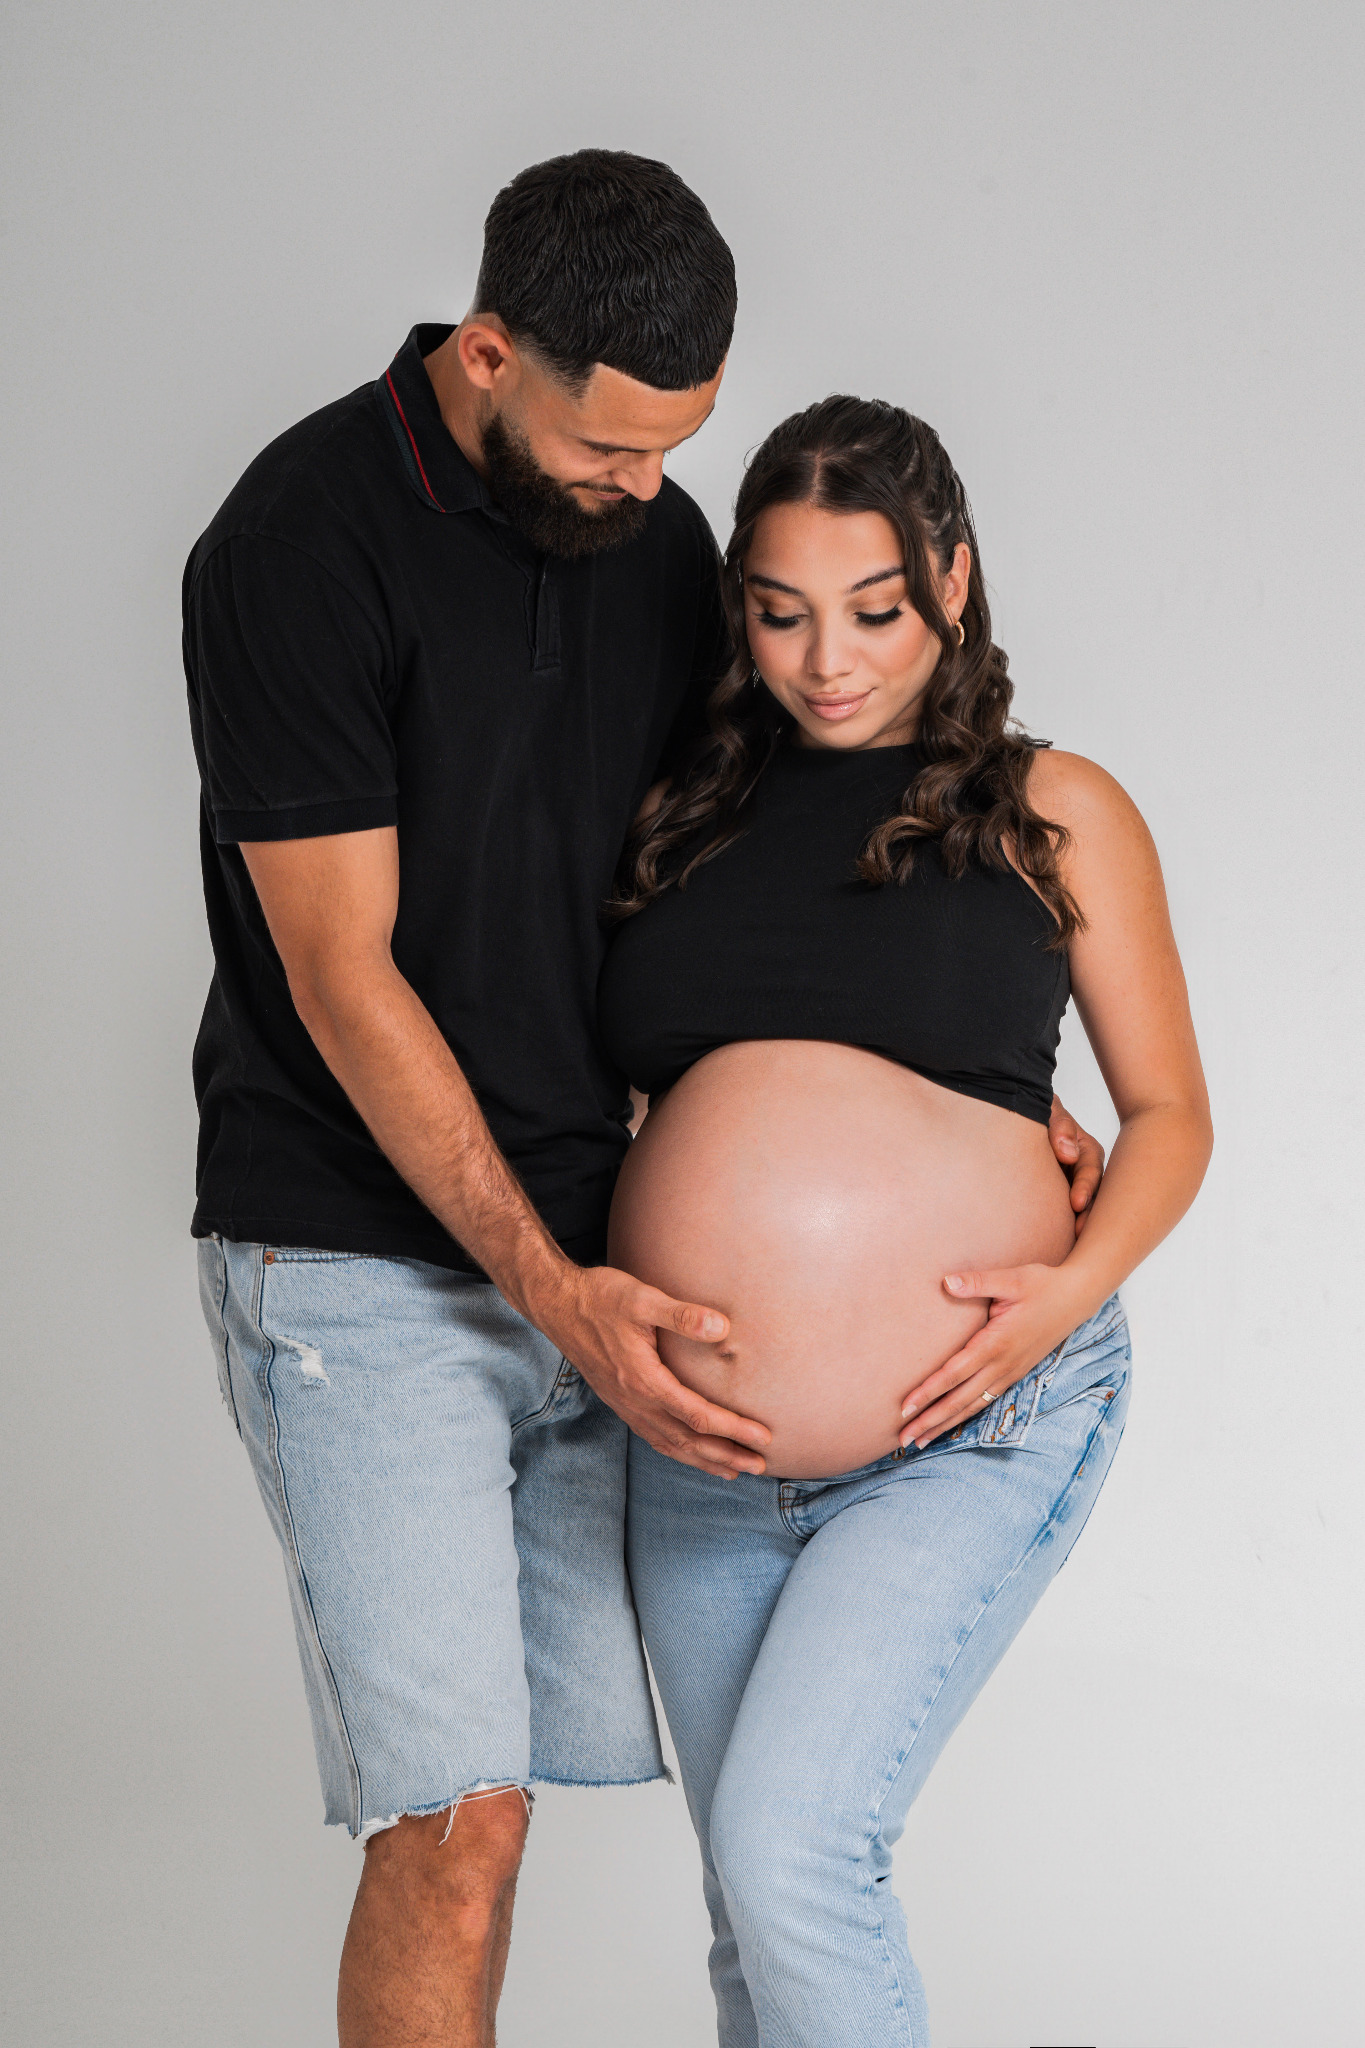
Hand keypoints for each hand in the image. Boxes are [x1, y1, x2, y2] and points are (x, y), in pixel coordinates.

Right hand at [538, 1263, 770, 1478]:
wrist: (557, 1305)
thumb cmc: (601, 1298)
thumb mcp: (642, 1298)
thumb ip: (682, 1315)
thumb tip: (722, 1327)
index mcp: (644, 1380)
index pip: (697, 1414)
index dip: (733, 1428)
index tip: (763, 1436)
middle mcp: (634, 1400)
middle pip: (687, 1439)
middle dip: (726, 1454)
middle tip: (761, 1466)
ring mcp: (625, 1404)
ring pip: (669, 1444)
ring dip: (704, 1460)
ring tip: (734, 1470)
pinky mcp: (619, 1401)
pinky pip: (652, 1437)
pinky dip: (677, 1451)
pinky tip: (690, 1453)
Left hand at [898, 1264, 1085, 1450]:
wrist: (1077, 1298)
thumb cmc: (1042, 1285)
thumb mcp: (1011, 1279)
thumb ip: (978, 1282)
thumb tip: (946, 1282)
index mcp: (996, 1343)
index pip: (953, 1374)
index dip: (927, 1392)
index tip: (904, 1409)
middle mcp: (1002, 1364)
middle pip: (959, 1400)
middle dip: (929, 1420)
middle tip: (902, 1440)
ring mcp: (1010, 1372)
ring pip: (972, 1406)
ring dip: (945, 1424)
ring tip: (920, 1441)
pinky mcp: (1016, 1372)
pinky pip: (986, 1400)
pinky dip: (966, 1415)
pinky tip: (951, 1423)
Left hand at [1048, 1094, 1104, 1237]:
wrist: (1017, 1120)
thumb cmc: (1039, 1113)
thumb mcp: (1050, 1110)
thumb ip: (1059, 1124)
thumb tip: (1068, 1152)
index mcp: (1086, 1151)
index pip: (1090, 1171)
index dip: (1085, 1188)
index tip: (1076, 1203)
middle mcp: (1083, 1173)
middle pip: (1092, 1198)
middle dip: (1087, 1216)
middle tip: (1078, 1233)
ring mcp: (1071, 1187)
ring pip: (1081, 1210)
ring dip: (1077, 1226)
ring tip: (1070, 1243)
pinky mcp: (1058, 1201)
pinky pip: (1064, 1216)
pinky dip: (1062, 1229)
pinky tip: (1055, 1244)